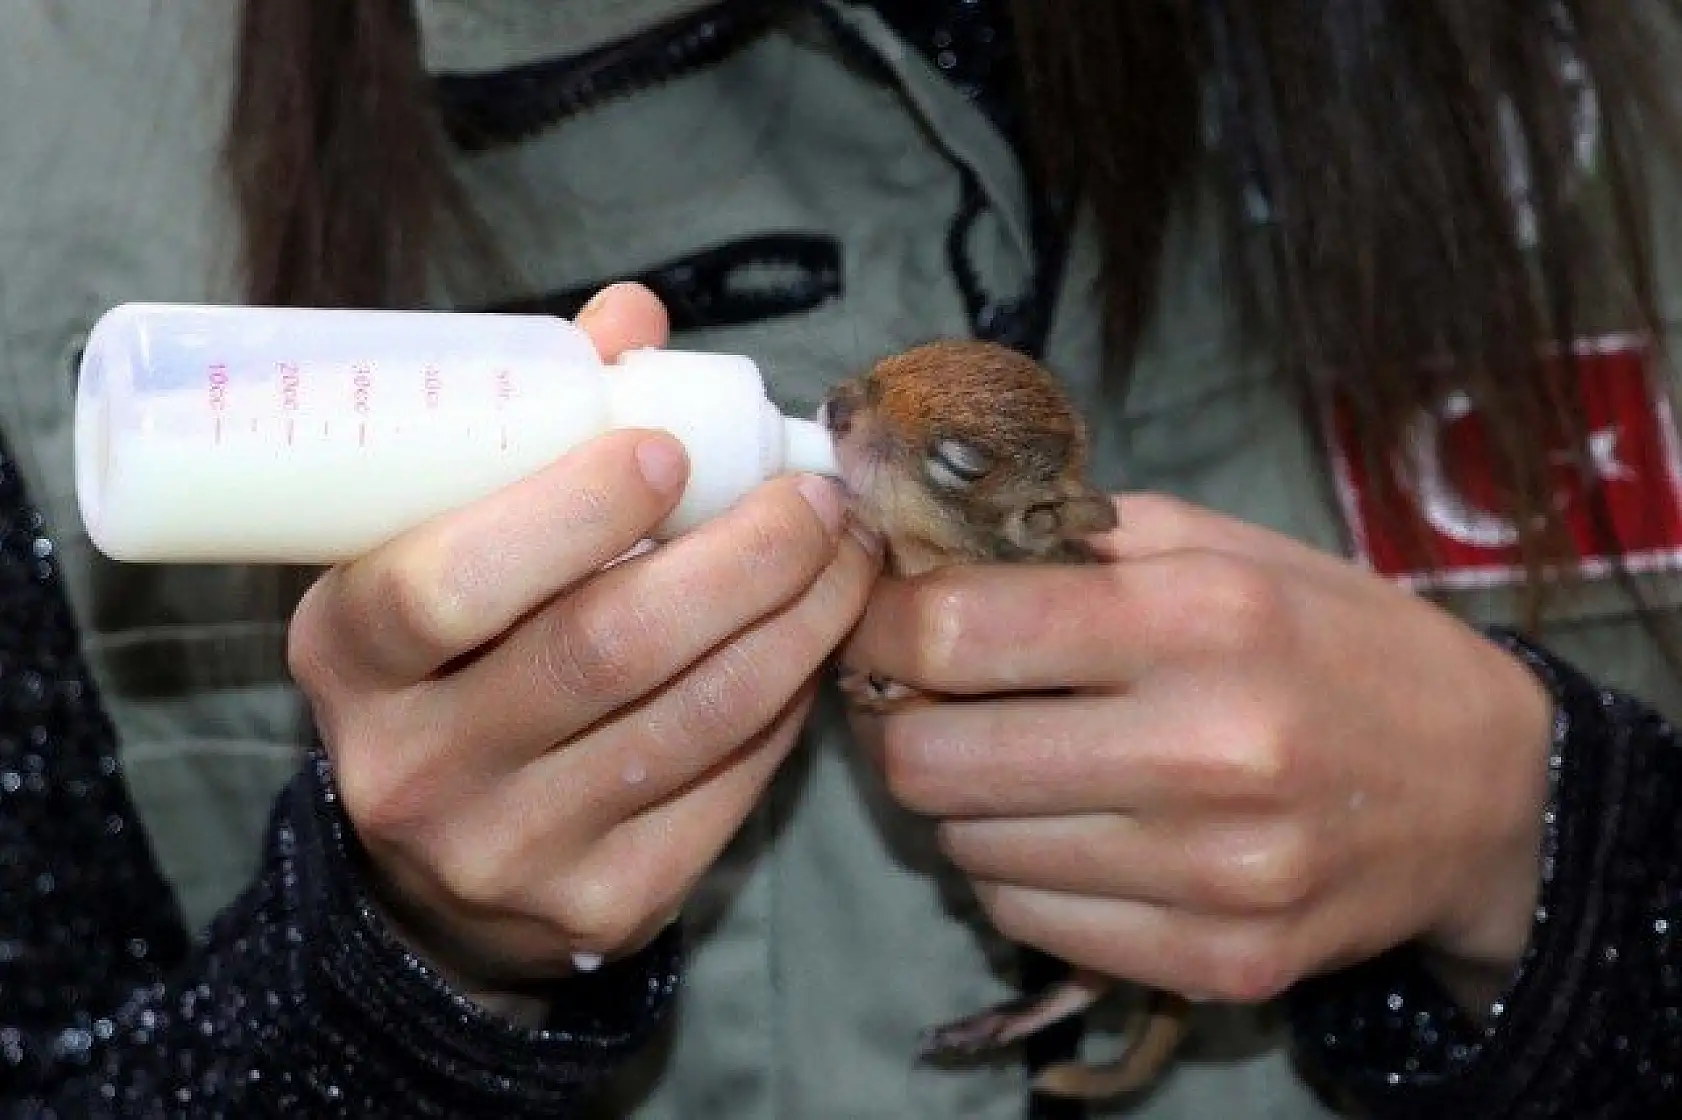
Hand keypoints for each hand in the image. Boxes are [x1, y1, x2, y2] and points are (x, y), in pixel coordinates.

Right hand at [287, 283, 881, 1013]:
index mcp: (347, 656)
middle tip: (814, 498)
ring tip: (850, 552)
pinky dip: (790, 701)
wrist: (438, 872)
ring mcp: (509, 851)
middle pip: (602, 650)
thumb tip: (634, 316)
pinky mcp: (607, 906)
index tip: (666, 448)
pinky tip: (818, 642)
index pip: (443, 585)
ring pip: (692, 719)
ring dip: (799, 621)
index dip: (566, 513)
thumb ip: (526, 430)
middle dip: (740, 557)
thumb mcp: (437, 551)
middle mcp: (414, 768)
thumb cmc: (454, 664)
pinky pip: (730, 787)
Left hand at [842, 493, 1551, 1010]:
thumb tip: (916, 556)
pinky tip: (1062, 828)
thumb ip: (1067, 538)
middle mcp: (1207, 751)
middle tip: (920, 700)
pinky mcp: (1222, 961)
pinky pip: (1027, 922)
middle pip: (930, 760)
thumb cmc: (1334, 640)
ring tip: (1010, 759)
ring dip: (960, 800)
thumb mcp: (1222, 545)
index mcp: (1201, 618)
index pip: (952, 634)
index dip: (880, 626)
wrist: (1486, 787)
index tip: (881, 621)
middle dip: (897, 721)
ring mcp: (1215, 874)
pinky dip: (1014, 872)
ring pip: (968, 850)